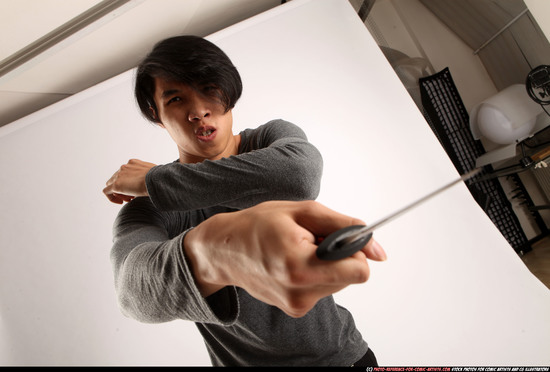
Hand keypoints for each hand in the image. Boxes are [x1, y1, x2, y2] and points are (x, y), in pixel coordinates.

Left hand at [103, 159, 155, 203]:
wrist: (157, 179)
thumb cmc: (160, 178)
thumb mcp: (154, 173)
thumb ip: (149, 175)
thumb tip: (153, 181)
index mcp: (133, 163)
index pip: (125, 172)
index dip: (129, 182)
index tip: (136, 189)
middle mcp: (124, 167)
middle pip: (116, 178)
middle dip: (123, 188)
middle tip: (132, 196)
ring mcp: (119, 175)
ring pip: (111, 185)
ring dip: (119, 193)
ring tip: (128, 199)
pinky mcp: (117, 185)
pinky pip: (106, 192)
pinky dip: (111, 198)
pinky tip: (120, 202)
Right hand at [184, 200, 386, 317]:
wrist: (224, 250)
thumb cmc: (258, 224)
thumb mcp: (302, 211)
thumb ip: (344, 227)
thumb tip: (379, 251)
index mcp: (300, 267)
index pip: (358, 271)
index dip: (355, 250)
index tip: (338, 235)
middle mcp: (300, 293)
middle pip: (350, 276)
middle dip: (338, 255)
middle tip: (310, 239)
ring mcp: (297, 305)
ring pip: (339, 282)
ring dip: (326, 263)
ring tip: (298, 249)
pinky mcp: (295, 309)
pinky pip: (323, 288)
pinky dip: (316, 273)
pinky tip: (292, 262)